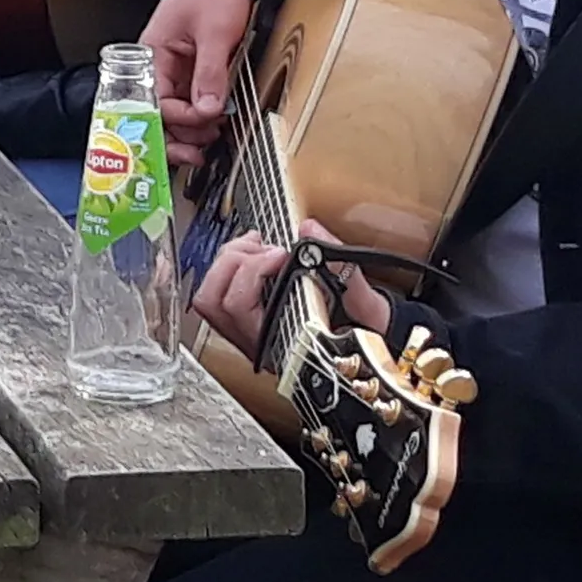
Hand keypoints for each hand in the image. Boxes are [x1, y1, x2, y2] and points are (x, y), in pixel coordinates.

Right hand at [142, 0, 254, 168]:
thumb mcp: (214, 32)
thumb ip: (210, 74)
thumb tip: (208, 110)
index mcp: (151, 55)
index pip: (156, 102)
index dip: (181, 118)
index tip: (206, 122)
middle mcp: (158, 65)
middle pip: (158, 114)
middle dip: (178, 135)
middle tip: (200, 151)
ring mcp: (175, 67)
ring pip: (174, 110)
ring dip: (191, 128)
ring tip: (211, 138)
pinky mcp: (191, 66)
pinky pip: (191, 98)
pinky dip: (201, 113)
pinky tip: (213, 122)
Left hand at [191, 221, 390, 361]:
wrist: (372, 351)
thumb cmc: (366, 332)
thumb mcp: (365, 303)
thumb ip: (342, 266)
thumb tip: (310, 230)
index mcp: (281, 342)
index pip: (240, 306)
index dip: (253, 269)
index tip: (282, 253)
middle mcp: (257, 342)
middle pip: (213, 300)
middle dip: (234, 262)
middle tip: (265, 248)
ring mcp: (246, 335)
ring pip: (208, 300)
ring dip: (228, 262)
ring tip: (258, 246)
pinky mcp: (244, 324)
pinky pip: (217, 297)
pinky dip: (229, 268)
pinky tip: (255, 254)